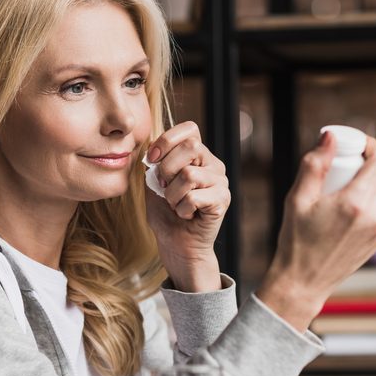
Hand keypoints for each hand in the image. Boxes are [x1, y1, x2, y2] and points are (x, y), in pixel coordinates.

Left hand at [144, 121, 229, 291]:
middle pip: (191, 147)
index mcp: (197, 156)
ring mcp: (221, 182)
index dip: (167, 140)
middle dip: (167, 169)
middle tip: (164, 189)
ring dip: (173, 195)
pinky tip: (187, 215)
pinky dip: (182, 209)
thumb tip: (154, 150)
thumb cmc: (165, 215)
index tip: (152, 159)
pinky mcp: (222, 200)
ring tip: (176, 205)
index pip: (189, 129)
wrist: (176, 246)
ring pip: (190, 174)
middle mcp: (213, 164)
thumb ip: (156, 163)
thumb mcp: (154, 183)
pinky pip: (194, 196)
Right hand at [257, 131, 375, 330]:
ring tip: (338, 189)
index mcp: (356, 204)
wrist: (304, 282)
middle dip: (366, 162)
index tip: (354, 145)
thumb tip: (330, 137)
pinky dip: (366, 199)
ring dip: (366, 181)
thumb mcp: (297, 198)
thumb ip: (315, 164)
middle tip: (341, 164)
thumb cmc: (296, 241)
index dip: (372, 145)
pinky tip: (343, 208)